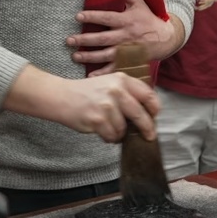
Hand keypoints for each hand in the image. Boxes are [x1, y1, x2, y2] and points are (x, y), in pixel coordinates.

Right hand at [7, 66, 159, 141]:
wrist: (62, 97)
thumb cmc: (87, 92)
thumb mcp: (109, 83)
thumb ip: (127, 92)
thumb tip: (147, 113)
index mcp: (122, 79)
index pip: (148, 94)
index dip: (154, 108)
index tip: (155, 116)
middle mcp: (116, 91)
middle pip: (141, 115)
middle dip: (147, 128)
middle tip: (149, 136)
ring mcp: (107, 106)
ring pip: (124, 129)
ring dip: (119, 133)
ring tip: (110, 128)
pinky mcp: (98, 120)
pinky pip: (112, 136)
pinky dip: (110, 138)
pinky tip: (103, 132)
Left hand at [67, 0, 179, 73]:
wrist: (165, 38)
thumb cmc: (149, 19)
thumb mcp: (141, 4)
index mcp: (127, 21)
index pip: (107, 18)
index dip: (92, 16)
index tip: (78, 16)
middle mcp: (125, 36)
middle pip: (103, 39)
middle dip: (85, 40)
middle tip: (69, 40)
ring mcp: (127, 51)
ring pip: (105, 55)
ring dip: (89, 57)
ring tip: (74, 56)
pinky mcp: (129, 61)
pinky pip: (114, 68)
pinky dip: (102, 73)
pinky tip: (90, 76)